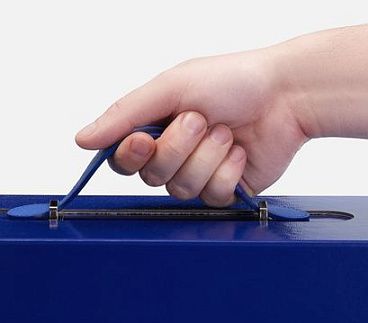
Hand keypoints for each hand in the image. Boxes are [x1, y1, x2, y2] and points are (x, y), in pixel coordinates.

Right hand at [74, 47, 313, 206]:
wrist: (286, 96)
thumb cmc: (232, 80)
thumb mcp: (170, 87)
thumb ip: (125, 115)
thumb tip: (82, 140)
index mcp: (156, 127)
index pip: (123, 159)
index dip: (131, 156)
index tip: (143, 141)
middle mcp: (175, 154)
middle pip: (152, 177)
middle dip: (178, 148)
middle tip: (201, 120)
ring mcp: (200, 175)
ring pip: (182, 188)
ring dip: (206, 156)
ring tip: (226, 132)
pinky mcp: (225, 191)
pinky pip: (212, 197)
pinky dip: (227, 171)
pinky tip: (240, 152)